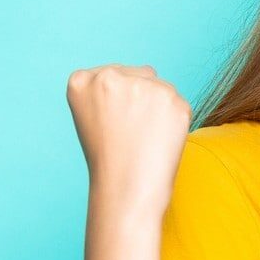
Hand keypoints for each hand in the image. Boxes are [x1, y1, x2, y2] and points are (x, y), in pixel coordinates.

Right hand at [65, 63, 193, 216]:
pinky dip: (175, 120)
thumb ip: (111, 89)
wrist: (127, 188)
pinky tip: (161, 139)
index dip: (119, 101)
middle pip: (141, 74)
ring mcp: (142, 86)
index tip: (113, 123)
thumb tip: (150, 71)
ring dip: (160, 108)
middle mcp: (109, 77)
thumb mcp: (93, 116)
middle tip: (132, 133)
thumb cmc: (109, 157)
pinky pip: (179, 104)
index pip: (114, 75)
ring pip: (162, 88)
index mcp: (80, 81)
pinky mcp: (172, 99)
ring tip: (145, 137)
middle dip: (142, 99)